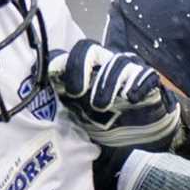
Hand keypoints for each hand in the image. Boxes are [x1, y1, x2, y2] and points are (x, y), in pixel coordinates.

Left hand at [48, 39, 181, 149]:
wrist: (138, 140)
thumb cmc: (105, 124)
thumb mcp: (78, 117)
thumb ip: (62, 105)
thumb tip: (40, 99)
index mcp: (84, 71)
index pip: (66, 56)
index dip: (59, 63)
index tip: (53, 80)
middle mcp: (104, 65)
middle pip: (88, 49)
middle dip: (79, 68)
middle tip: (76, 92)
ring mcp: (127, 71)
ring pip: (117, 61)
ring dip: (106, 83)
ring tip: (101, 106)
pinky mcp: (149, 81)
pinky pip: (145, 74)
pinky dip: (138, 84)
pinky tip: (131, 98)